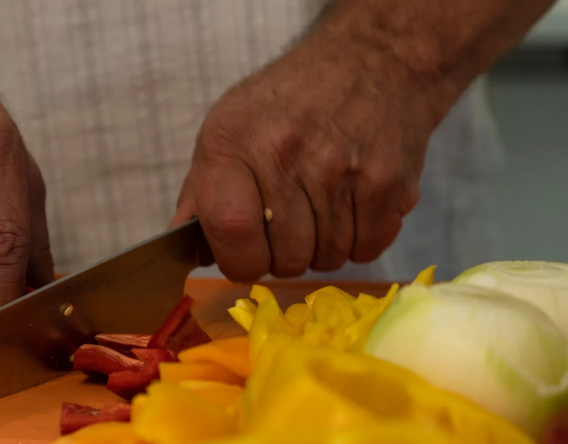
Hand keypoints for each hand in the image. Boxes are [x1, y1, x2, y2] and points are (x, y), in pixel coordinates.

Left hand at [172, 31, 438, 280]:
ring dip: (324, 249)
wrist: (373, 59)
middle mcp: (285, 153)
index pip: (231, 230)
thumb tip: (179, 244)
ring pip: (328, 257)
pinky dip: (361, 241)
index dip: (239, 260)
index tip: (246, 257)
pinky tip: (354, 207)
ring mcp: (340, 169)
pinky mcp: (387, 182)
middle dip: (285, 257)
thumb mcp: (228, 127)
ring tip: (323, 209)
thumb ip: (201, 190)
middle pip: (285, 256)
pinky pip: (369, 248)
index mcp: (235, 142)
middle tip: (290, 228)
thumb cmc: (290, 101)